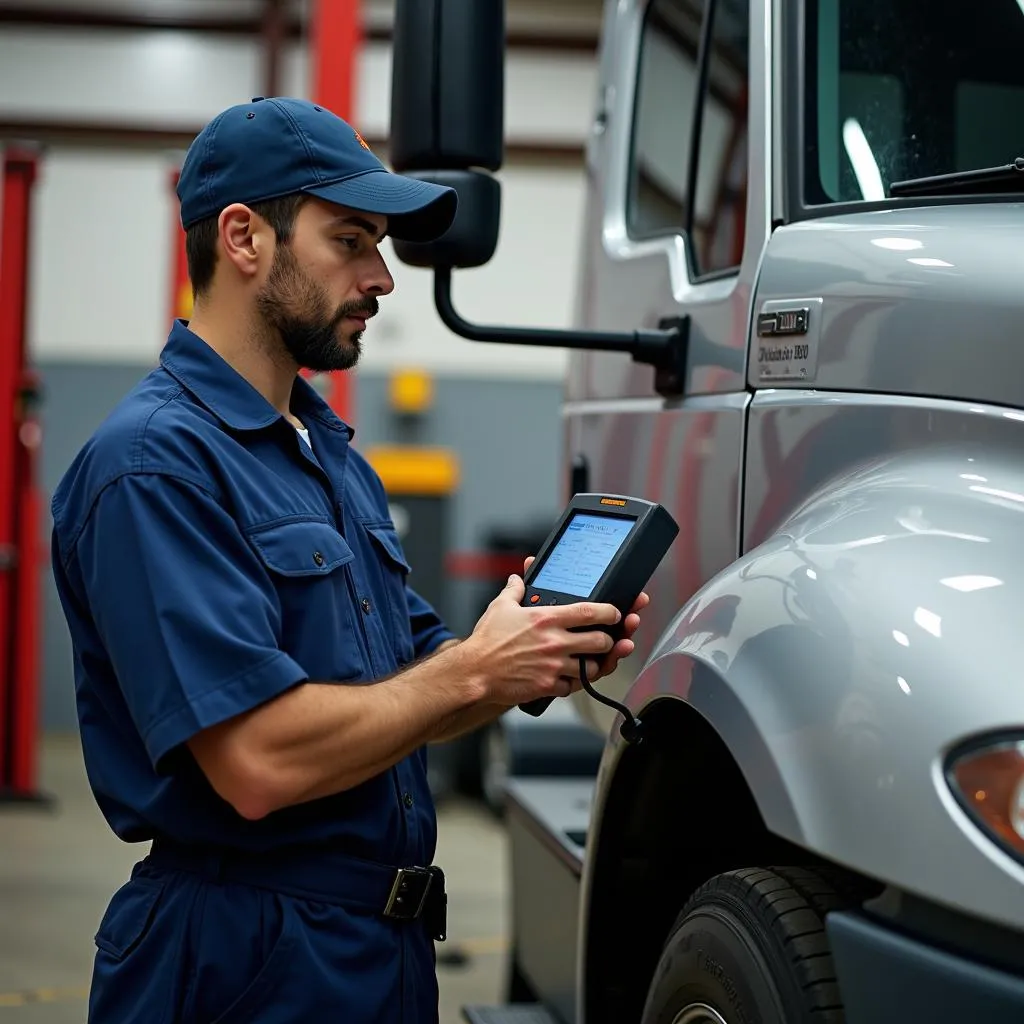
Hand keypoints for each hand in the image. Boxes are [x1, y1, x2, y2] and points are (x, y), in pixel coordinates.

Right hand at [465, 572, 620, 706]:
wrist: (474, 671)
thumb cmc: (487, 641)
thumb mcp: (501, 607)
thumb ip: (514, 590)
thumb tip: (518, 578)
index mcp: (547, 619)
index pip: (591, 612)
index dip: (610, 612)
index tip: (615, 614)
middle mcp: (555, 642)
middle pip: (601, 641)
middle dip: (609, 641)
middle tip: (605, 640)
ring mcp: (554, 666)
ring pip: (592, 668)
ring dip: (594, 664)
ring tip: (589, 660)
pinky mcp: (548, 686)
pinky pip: (573, 687)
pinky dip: (574, 683)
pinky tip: (569, 677)